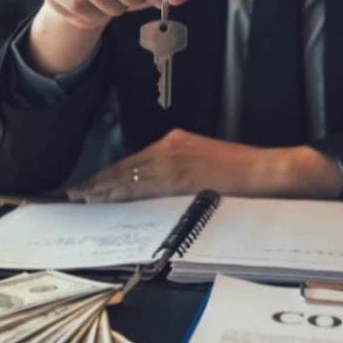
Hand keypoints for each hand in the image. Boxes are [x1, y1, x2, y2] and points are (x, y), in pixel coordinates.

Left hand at [66, 129, 342, 202]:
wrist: (268, 171)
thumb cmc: (241, 172)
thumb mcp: (204, 165)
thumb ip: (178, 173)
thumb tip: (153, 190)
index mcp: (175, 142)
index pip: (134, 161)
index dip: (109, 174)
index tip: (90, 184)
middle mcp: (170, 147)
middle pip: (126, 167)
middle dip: (99, 182)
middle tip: (74, 194)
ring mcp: (175, 160)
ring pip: (129, 177)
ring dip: (104, 189)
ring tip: (83, 199)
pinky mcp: (181, 175)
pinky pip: (145, 187)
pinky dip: (123, 194)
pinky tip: (109, 200)